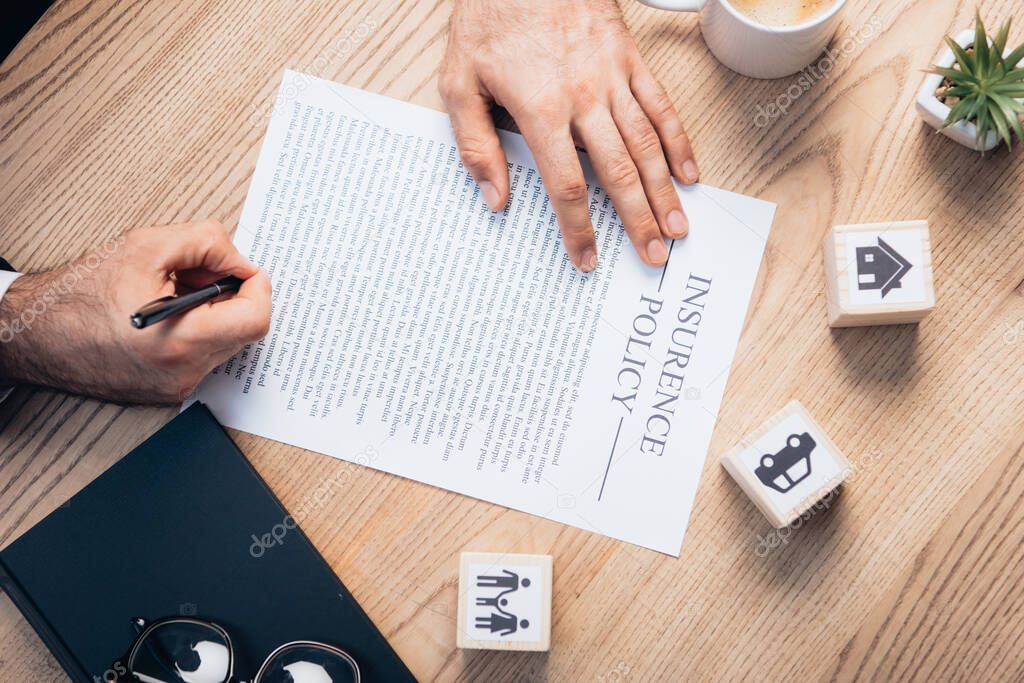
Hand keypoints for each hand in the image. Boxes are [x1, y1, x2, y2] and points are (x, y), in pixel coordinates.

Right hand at [0, 220, 271, 403]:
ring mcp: (176, 387)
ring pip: (225, 343)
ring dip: (214, 312)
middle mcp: (183, 373)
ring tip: (174, 292)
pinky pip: (204, 356)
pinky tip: (166, 315)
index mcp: (180, 340)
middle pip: (244, 331)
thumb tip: (240, 260)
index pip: (255, 320)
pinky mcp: (168, 392)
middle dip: (231, 295)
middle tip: (197, 274)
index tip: (244, 269)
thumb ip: (207, 243)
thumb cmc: (79, 293)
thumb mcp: (148, 246)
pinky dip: (197, 330)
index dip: (257, 287)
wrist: (35, 334)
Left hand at [440, 0, 698, 271]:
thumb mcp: (459, 81)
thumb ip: (476, 144)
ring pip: (646, 145)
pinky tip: (688, 172)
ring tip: (678, 227)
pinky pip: (661, 105)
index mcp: (539, 109)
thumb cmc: (490, 15)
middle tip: (652, 256)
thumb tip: (494, 197)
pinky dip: (678, 141)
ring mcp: (612, 78)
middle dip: (636, 221)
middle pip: (617, 172)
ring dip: (664, 190)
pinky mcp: (629, 58)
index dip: (578, 228)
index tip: (586, 257)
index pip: (565, 184)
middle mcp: (583, 98)